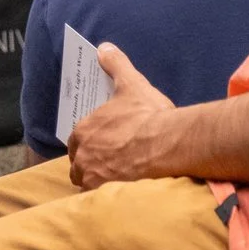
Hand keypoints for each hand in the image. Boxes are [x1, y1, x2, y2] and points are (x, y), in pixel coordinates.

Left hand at [66, 45, 178, 187]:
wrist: (171, 144)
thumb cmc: (150, 115)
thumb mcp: (131, 84)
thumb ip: (116, 65)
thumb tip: (104, 48)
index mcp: (84, 131)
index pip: (77, 142)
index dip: (89, 144)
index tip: (104, 146)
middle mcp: (83, 157)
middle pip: (80, 166)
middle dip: (91, 165)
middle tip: (112, 163)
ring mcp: (94, 178)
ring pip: (88, 184)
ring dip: (98, 182)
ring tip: (117, 180)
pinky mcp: (108, 195)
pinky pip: (100, 200)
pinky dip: (108, 197)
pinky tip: (123, 193)